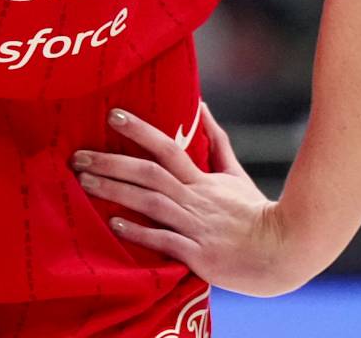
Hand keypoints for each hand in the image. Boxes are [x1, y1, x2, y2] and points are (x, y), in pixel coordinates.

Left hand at [73, 103, 310, 297]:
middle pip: (149, 174)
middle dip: (111, 163)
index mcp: (203, 180)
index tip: (112, 116)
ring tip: (85, 183)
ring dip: (115, 192)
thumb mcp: (235, 174)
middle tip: (78, 156)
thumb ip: (216, 142)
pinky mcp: (197, 255)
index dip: (140, 130)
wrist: (282, 252)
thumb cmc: (254, 213)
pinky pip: (164, 241)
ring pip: (150, 203)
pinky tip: (115, 224)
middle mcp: (195, 200)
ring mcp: (196, 227)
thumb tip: (201, 106)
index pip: (167, 147)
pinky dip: (140, 232)